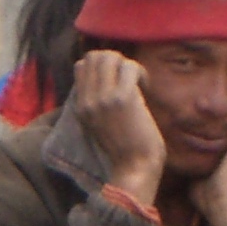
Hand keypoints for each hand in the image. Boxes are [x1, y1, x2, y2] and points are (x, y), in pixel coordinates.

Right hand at [73, 52, 166, 203]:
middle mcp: (87, 100)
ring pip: (109, 56)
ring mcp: (103, 98)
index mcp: (80, 107)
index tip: (117, 82)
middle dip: (115, 60)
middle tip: (129, 78)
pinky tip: (146, 87)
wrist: (134, 168)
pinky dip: (140, 72)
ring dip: (127, 65)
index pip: (81, 66)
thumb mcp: (100, 126)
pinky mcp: (123, 98)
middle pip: (94, 56)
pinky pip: (129, 66)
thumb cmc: (124, 150)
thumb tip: (109, 79)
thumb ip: (98, 104)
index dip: (102, 67)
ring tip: (137, 82)